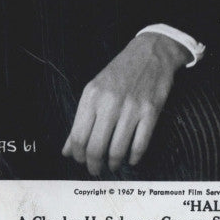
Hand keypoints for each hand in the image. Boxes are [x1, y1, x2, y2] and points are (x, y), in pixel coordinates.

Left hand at [61, 33, 188, 175]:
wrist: (151, 51)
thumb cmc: (121, 71)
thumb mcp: (95, 88)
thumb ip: (80, 119)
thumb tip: (67, 150)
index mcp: (92, 96)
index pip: (78, 138)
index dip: (79, 156)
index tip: (82, 160)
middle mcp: (110, 102)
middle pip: (96, 148)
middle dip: (94, 165)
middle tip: (96, 169)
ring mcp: (132, 107)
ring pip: (117, 150)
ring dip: (113, 164)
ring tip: (113, 164)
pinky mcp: (151, 110)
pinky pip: (140, 144)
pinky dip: (134, 157)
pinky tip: (131, 158)